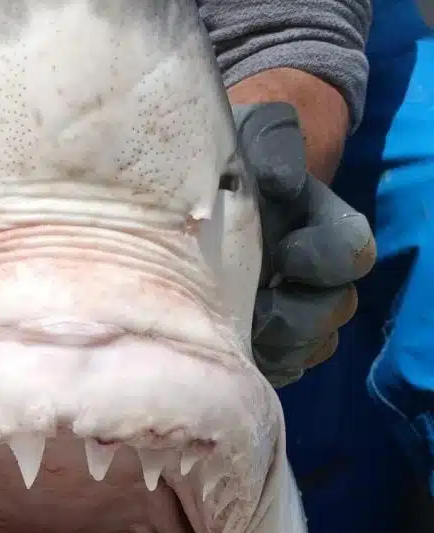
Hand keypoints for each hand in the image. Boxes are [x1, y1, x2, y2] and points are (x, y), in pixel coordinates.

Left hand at [232, 102, 376, 387]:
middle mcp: (317, 278)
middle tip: (252, 311)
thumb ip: (276, 148)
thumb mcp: (254, 139)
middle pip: (334, 312)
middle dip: (295, 318)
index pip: (353, 253)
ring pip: (310, 349)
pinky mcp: (266, 345)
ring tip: (235, 332)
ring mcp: (294, 314)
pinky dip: (259, 367)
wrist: (200, 199)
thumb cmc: (233, 163)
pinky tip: (227, 350)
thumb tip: (283, 185)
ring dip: (277, 349)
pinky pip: (280, 371)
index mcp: (325, 229)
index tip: (283, 254)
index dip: (323, 260)